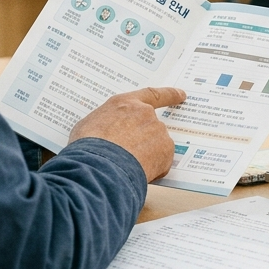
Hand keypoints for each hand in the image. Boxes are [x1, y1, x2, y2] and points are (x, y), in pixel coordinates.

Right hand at [69, 87, 186, 181]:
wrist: (98, 165)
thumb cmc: (87, 147)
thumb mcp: (88, 126)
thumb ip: (105, 124)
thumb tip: (106, 133)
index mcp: (124, 104)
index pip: (151, 95)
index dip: (168, 95)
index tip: (181, 95)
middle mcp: (144, 113)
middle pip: (152, 126)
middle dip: (145, 140)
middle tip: (130, 155)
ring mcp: (157, 131)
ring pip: (157, 146)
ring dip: (148, 156)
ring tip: (127, 167)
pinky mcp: (165, 150)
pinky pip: (161, 162)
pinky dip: (153, 169)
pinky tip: (137, 173)